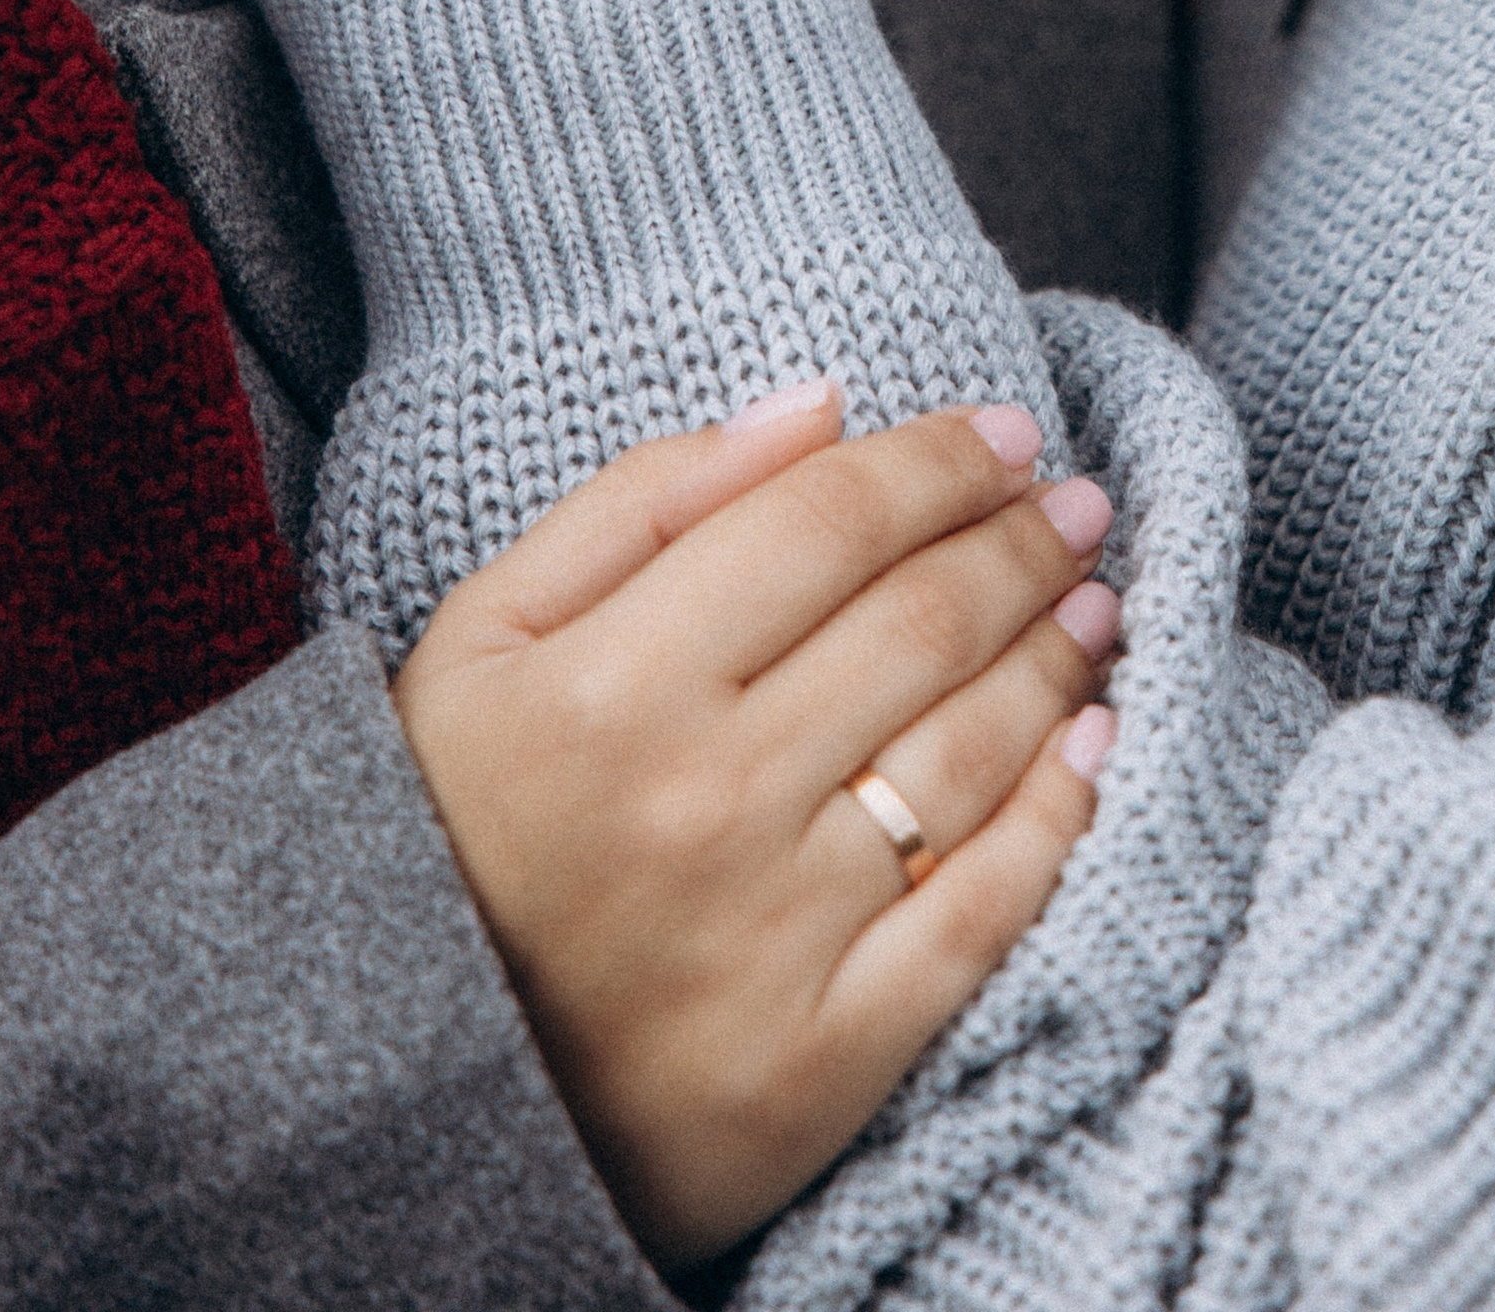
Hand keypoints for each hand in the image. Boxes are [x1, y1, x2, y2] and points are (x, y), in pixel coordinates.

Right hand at [393, 374, 1120, 1265]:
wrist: (400, 1090)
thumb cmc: (447, 828)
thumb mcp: (482, 638)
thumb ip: (644, 499)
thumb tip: (818, 404)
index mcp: (611, 684)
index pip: (829, 522)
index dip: (937, 460)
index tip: (1006, 430)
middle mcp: (703, 801)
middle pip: (919, 624)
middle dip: (1022, 544)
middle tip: (1077, 504)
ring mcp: (770, 937)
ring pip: (969, 753)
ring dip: (1055, 657)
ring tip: (1094, 602)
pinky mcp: (820, 1063)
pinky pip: (981, 917)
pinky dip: (1059, 815)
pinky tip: (1091, 744)